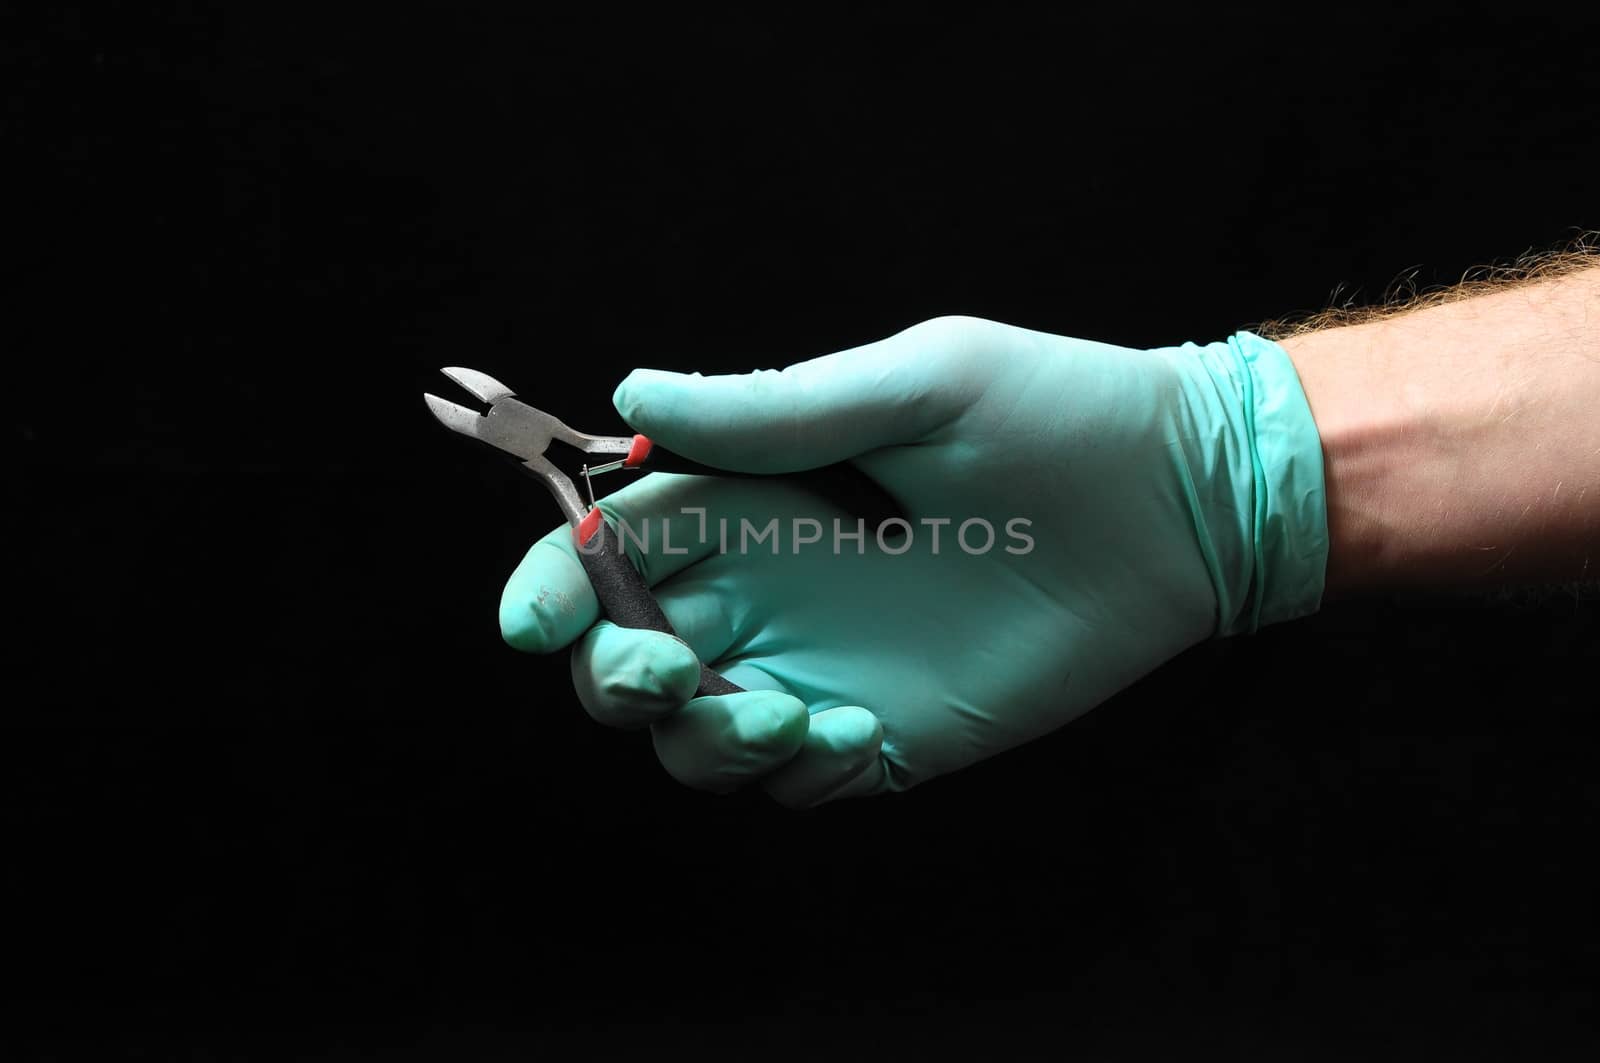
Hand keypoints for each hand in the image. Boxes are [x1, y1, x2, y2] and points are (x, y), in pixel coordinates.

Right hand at [499, 316, 1327, 805]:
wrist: (1177, 504)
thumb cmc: (1055, 416)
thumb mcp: (918, 385)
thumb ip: (774, 412)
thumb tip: (629, 396)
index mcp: (755, 499)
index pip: (613, 549)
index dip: (552, 585)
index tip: (537, 620)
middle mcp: (770, 588)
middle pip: (624, 657)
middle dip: (613, 679)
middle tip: (668, 673)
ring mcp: (824, 664)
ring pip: (694, 739)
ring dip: (705, 742)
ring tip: (792, 715)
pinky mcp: (884, 729)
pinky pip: (792, 783)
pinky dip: (793, 776)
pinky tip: (857, 737)